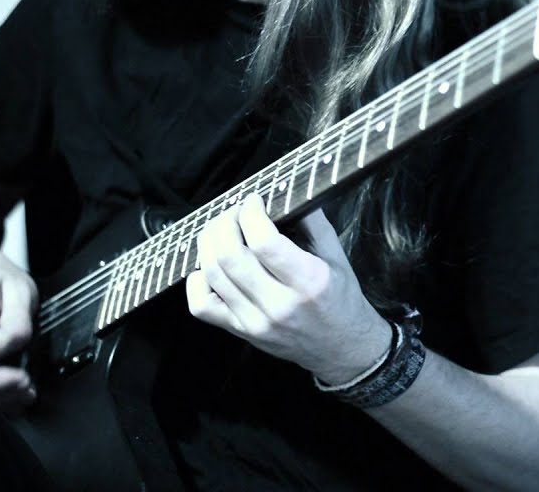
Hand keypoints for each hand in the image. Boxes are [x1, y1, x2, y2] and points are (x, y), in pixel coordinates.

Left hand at [187, 196, 389, 383]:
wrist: (341, 348)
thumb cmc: (340, 299)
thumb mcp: (337, 257)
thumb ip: (313, 222)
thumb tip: (285, 191)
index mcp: (309, 282)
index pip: (264, 242)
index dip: (250, 213)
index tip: (254, 201)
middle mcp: (280, 304)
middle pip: (231, 256)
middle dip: (225, 223)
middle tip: (234, 212)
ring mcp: (256, 321)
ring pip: (213, 275)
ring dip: (209, 243)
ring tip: (221, 230)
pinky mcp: (241, 331)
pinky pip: (201, 306)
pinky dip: (197, 280)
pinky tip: (211, 266)